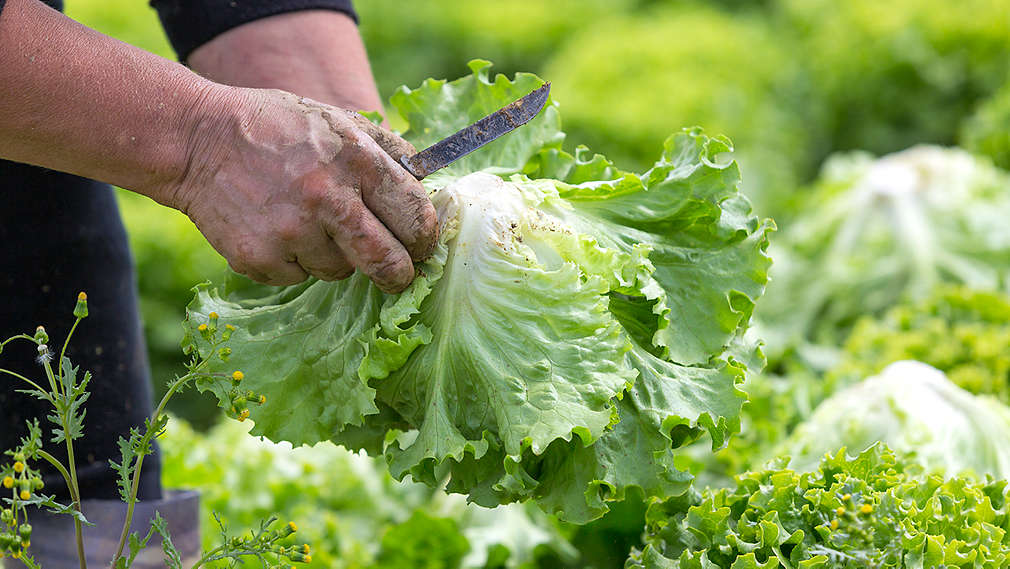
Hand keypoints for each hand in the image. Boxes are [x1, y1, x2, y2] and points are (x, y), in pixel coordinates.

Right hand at [170, 87, 437, 292]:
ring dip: (334, 257)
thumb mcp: (337, 121)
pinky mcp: (260, 257)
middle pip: (387, 263)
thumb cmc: (277, 129)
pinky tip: (276, 228)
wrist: (198, 140)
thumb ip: (386, 151)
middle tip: (397, 274)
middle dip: (399, 274)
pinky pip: (298, 276)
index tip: (423, 246)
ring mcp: (292, 232)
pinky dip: (294, 261)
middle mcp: (328, 198)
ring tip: (307, 221)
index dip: (427, 239)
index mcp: (357, 160)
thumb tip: (428, 184)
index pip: (416, 217)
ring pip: (340, 272)